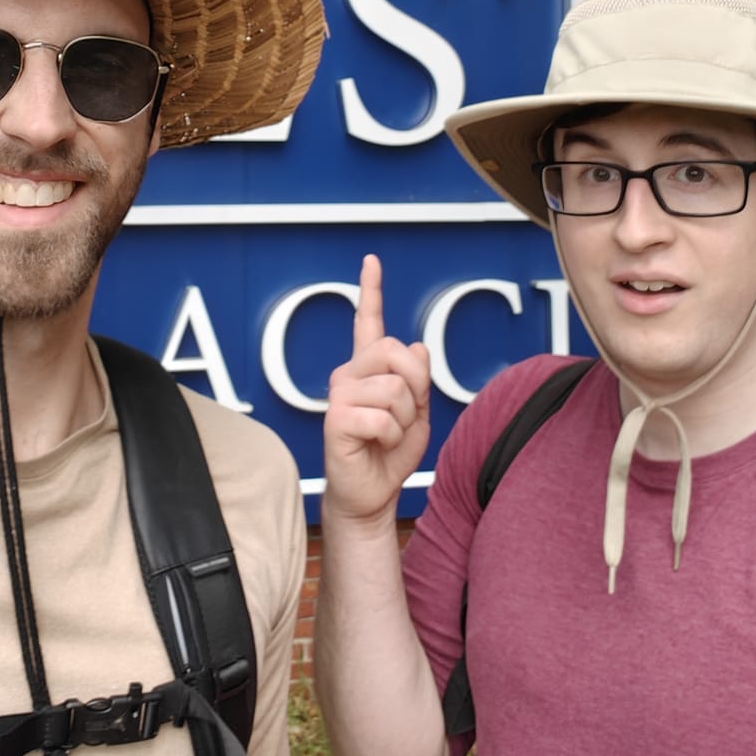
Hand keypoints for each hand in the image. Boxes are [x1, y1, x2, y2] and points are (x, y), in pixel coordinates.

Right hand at [322, 254, 431, 529]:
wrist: (371, 494)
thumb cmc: (390, 453)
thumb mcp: (419, 413)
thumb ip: (419, 380)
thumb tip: (415, 345)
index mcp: (369, 369)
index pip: (369, 322)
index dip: (370, 290)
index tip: (371, 260)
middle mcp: (349, 374)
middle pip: (396, 351)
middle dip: (416, 386)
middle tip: (405, 416)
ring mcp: (340, 394)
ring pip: (395, 388)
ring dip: (405, 419)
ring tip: (387, 435)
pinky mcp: (336, 419)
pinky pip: (384, 417)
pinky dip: (392, 437)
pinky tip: (376, 445)